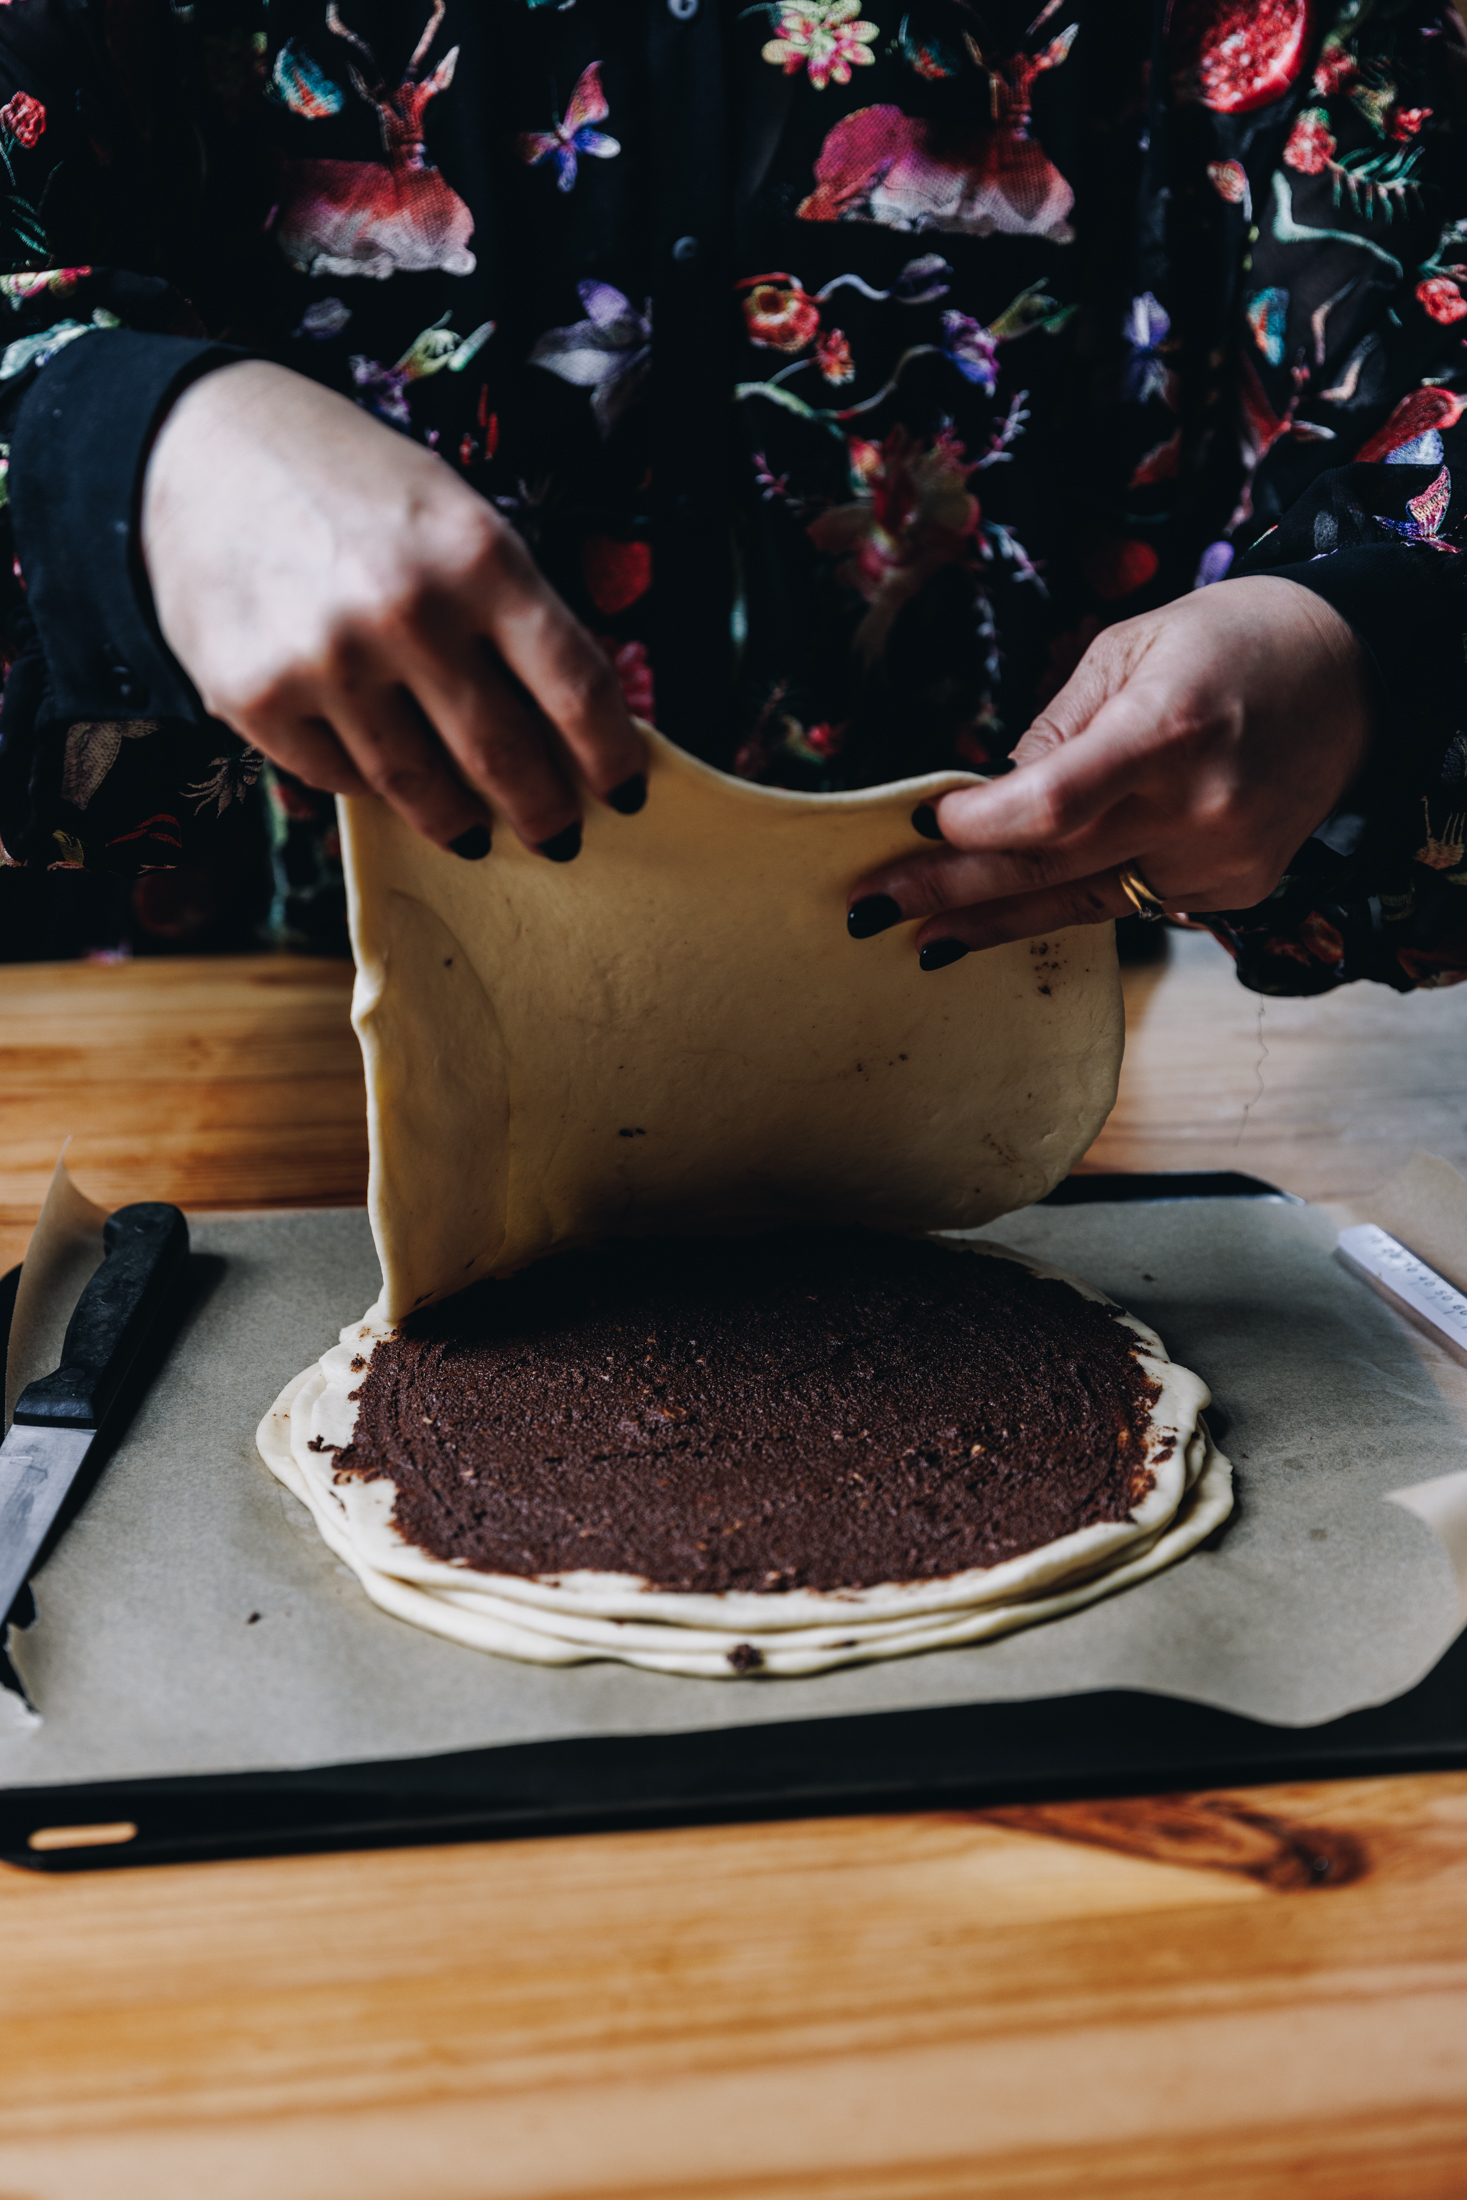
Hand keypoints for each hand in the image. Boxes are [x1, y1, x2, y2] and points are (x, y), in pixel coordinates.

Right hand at [141, 360, 644, 857]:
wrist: (199, 447)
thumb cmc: (351, 488)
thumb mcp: (453, 515)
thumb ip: (509, 611)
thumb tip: (569, 724)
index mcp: (478, 556)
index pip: (577, 686)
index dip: (610, 755)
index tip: (624, 792)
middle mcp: (406, 611)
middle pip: (503, 755)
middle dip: (542, 812)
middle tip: (556, 837)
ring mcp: (327, 661)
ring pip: (419, 788)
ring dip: (459, 821)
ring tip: (473, 832)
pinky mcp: (257, 698)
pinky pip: (341, 779)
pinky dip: (370, 787)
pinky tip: (383, 779)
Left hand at [846, 577, 1373, 963]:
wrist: (1355, 676)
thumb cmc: (1229, 642)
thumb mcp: (1128, 649)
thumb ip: (1055, 728)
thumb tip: (986, 796)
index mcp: (1167, 728)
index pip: (1052, 805)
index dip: (978, 827)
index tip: (922, 824)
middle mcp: (1199, 807)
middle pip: (1052, 868)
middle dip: (952, 887)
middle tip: (870, 910)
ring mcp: (1221, 860)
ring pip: (1084, 903)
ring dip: (995, 920)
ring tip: (918, 935)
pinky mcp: (1235, 889)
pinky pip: (1132, 902)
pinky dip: (1074, 899)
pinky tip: (1016, 908)